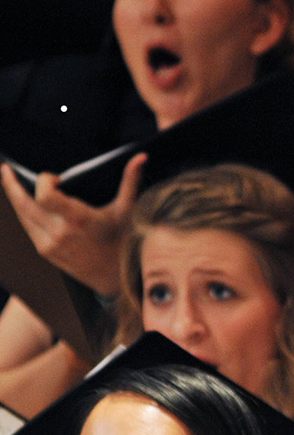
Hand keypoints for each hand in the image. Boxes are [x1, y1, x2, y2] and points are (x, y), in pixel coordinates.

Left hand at [0, 153, 147, 294]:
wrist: (116, 277)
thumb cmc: (123, 243)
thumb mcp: (126, 210)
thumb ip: (130, 180)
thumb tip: (140, 157)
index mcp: (79, 220)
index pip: (44, 195)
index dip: (44, 181)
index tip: (55, 178)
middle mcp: (60, 232)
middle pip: (23, 203)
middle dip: (12, 184)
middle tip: (6, 170)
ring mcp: (50, 243)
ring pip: (21, 214)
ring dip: (13, 197)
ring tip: (9, 181)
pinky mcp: (45, 251)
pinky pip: (26, 226)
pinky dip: (23, 212)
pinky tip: (22, 203)